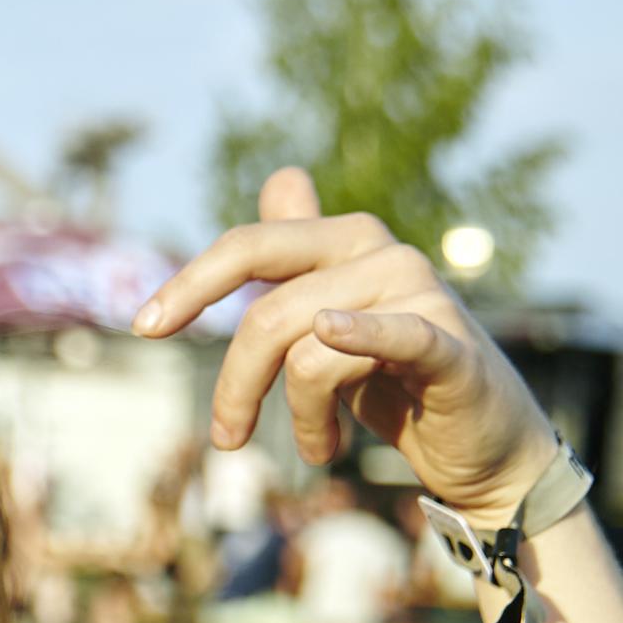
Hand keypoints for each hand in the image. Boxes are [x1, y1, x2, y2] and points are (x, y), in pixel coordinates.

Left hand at [136, 168, 556, 524]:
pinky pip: (391, 334)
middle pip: (268, 312)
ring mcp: (420, 293)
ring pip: (308, 351)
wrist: (480, 443)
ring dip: (300, 418)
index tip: (143, 327)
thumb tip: (283, 175)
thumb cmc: (396, 379)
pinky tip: (333, 336)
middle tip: (227, 439)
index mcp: (344, 242)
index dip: (190, 282)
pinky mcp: (449, 344)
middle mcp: (381, 252)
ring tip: (315, 447)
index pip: (248, 246)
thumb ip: (300, 259)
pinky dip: (358, 334)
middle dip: (237, 383)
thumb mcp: (335, 316)